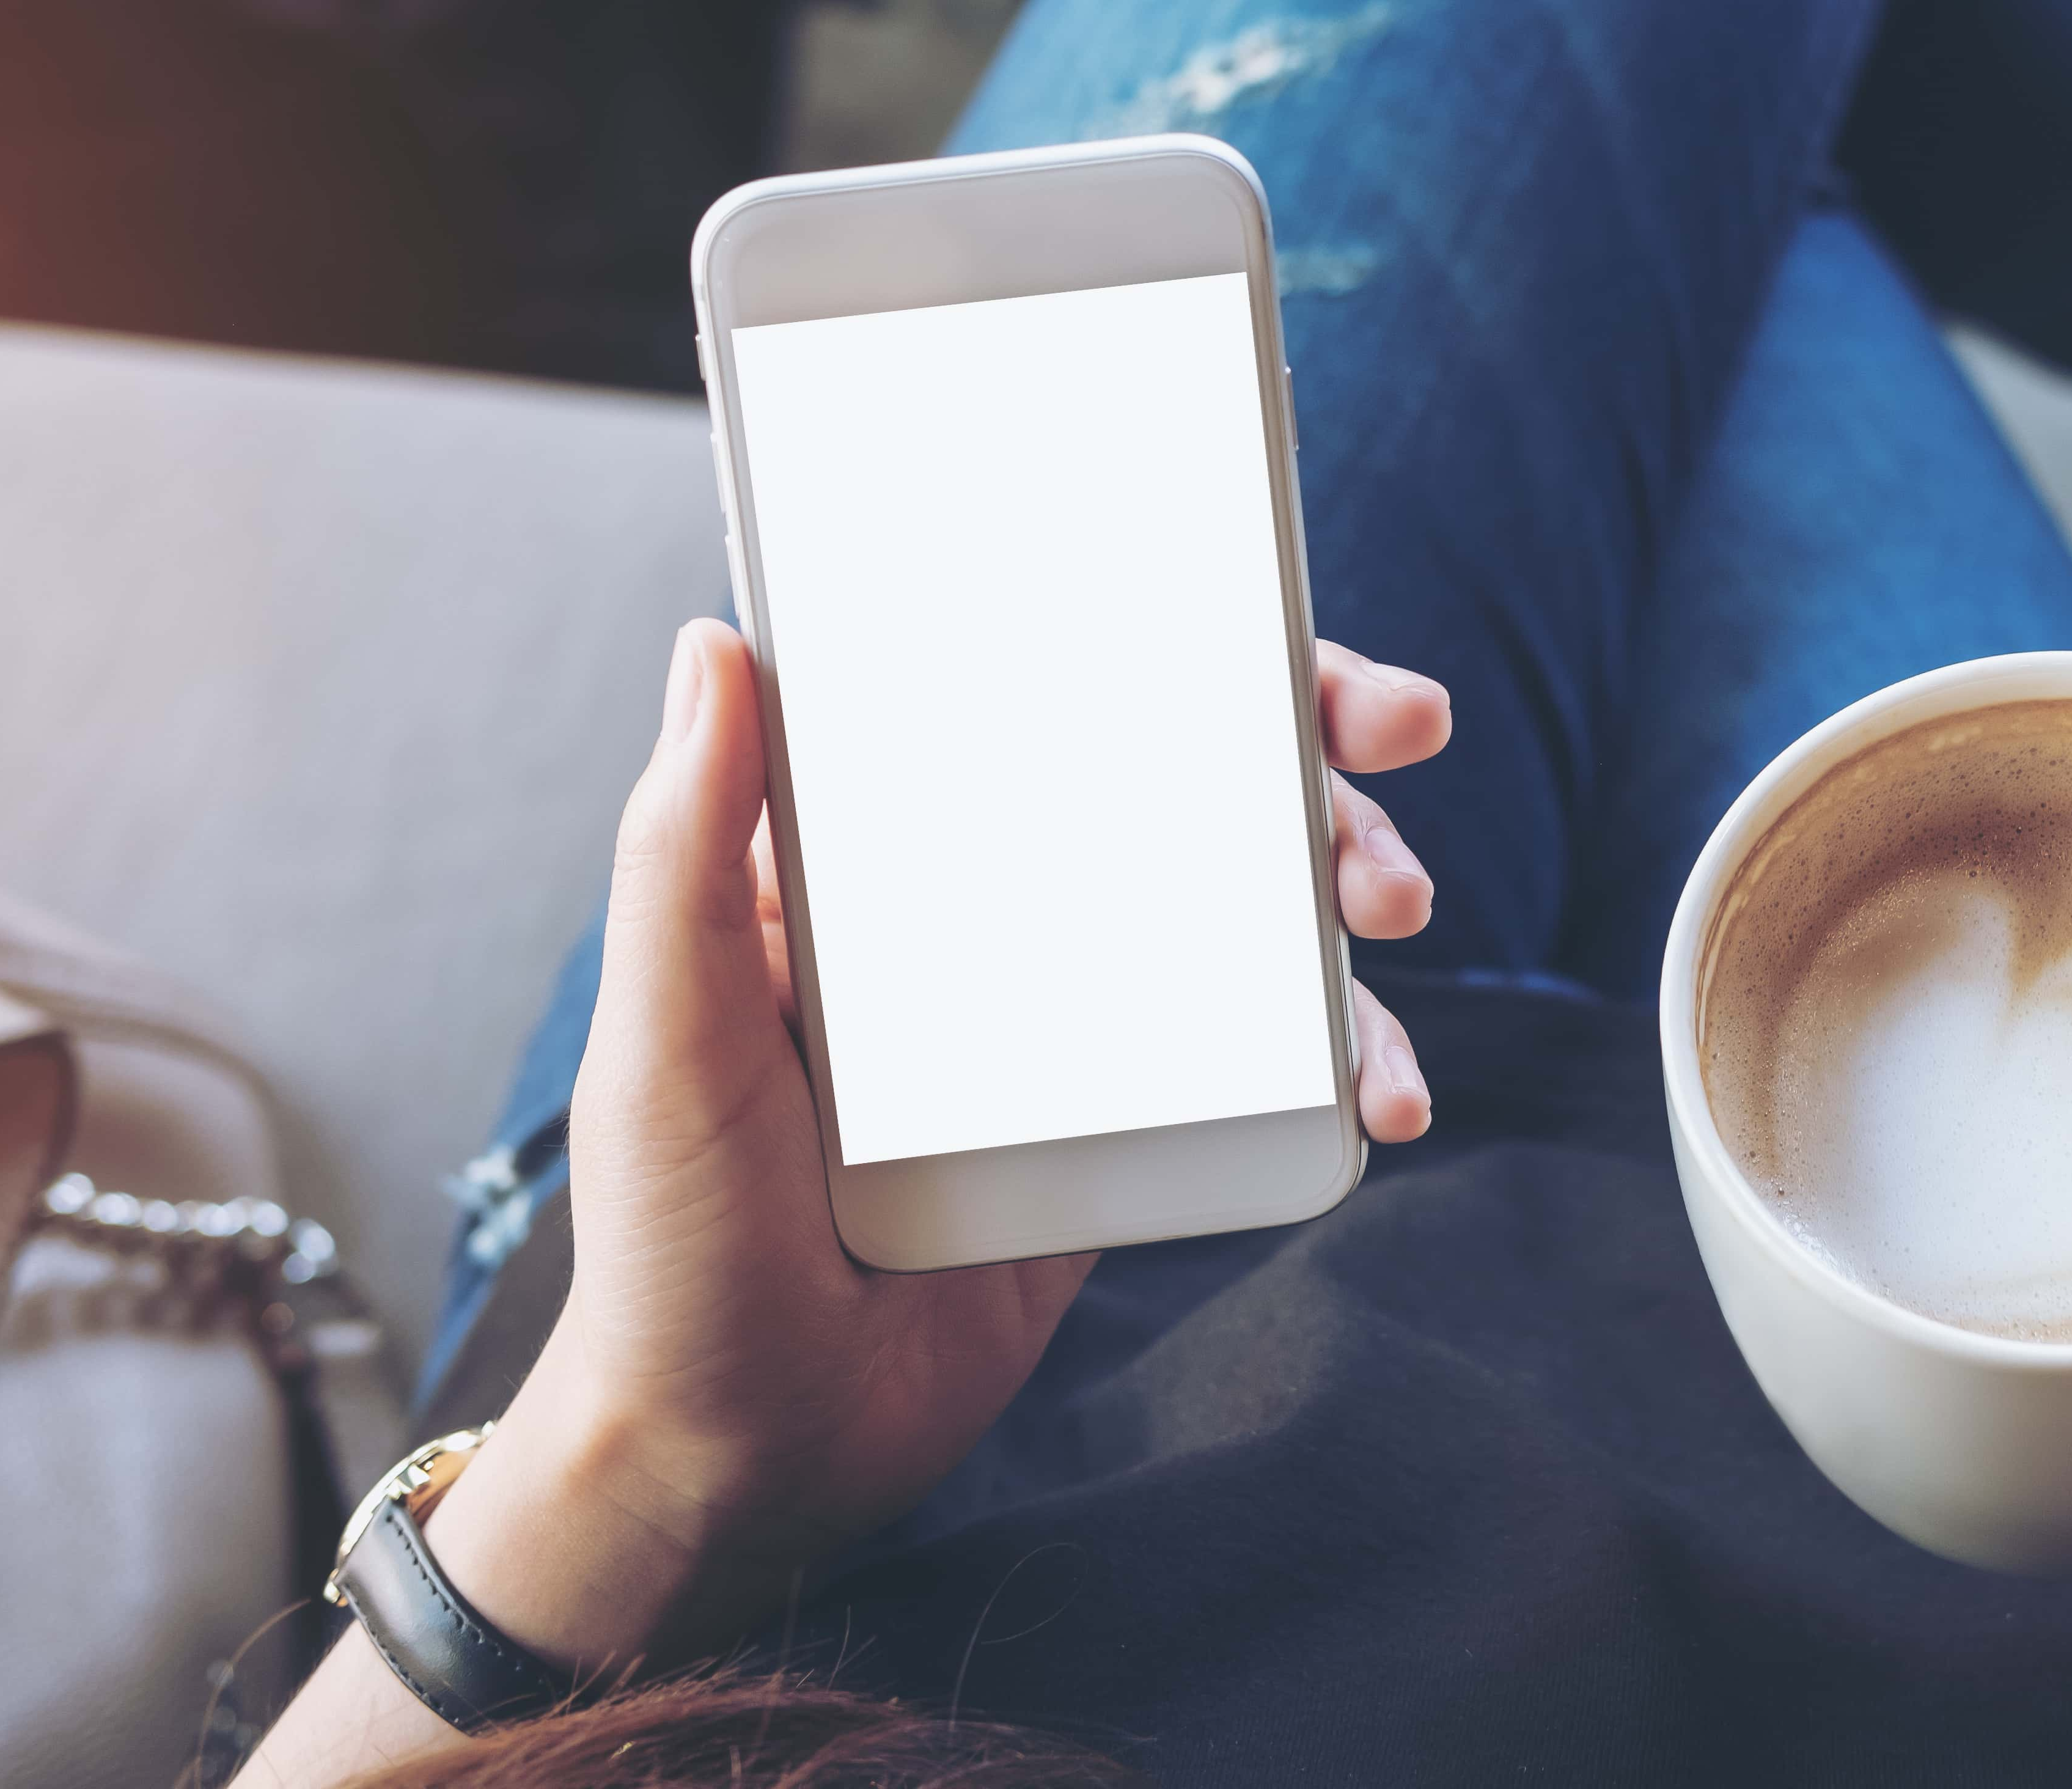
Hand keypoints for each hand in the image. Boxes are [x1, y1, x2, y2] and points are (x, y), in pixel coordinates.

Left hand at [432, 621, 1454, 1673]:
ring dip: (1348, 896)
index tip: (1263, 610)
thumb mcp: (667, 1033)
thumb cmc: (669, 1246)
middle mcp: (987, 928)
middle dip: (1311, 747)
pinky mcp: (1128, 1140)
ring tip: (1398, 918)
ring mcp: (1071, 1035)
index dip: (1157, 636)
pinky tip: (1385, 1094)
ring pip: (1248, 920)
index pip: (1031, 705)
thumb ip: (685, 847)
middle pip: (1178, 788)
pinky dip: (1342, 1066)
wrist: (745, 1460)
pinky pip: (1260, 1072)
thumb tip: (721, 643)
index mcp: (879, 873)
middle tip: (1404, 727)